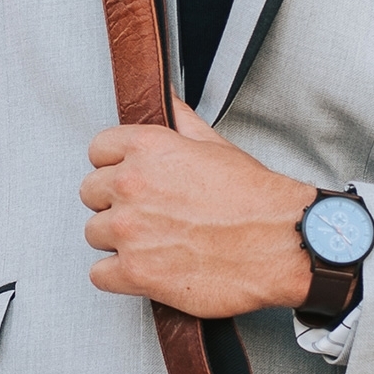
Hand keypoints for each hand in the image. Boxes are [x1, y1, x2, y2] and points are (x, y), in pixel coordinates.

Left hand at [81, 99, 316, 316]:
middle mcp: (131, 186)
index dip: (113, 165)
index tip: (127, 178)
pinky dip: (118, 276)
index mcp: (147, 148)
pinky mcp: (136, 272)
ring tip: (151, 241)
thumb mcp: (216, 145)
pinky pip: (99, 275)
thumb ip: (181, 121)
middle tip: (145, 212)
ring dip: (116, 240)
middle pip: (90, 192)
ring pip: (93, 233)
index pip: (98, 150)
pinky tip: (144, 268)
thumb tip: (168, 98)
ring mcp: (130, 231)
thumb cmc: (256, 199)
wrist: (283, 242)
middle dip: (114, 202)